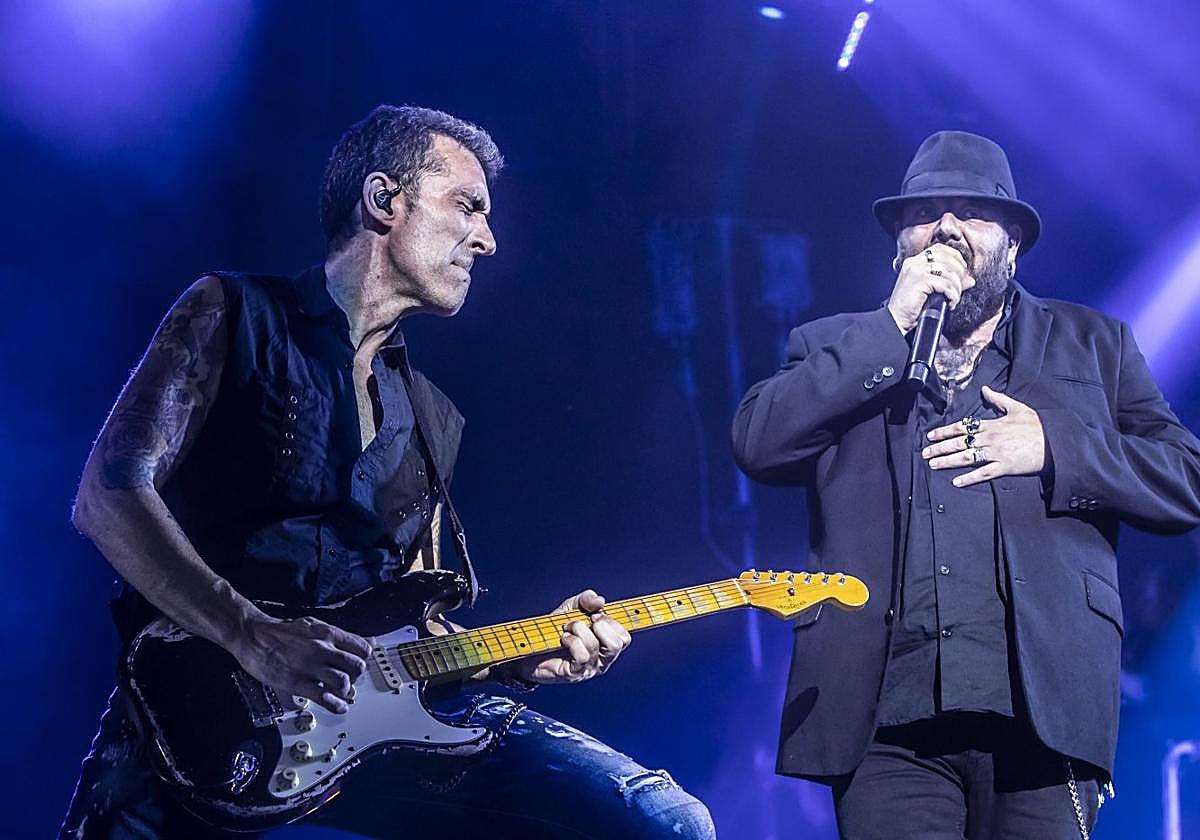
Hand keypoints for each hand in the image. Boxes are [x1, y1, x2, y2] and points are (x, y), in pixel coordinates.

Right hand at [231, 613, 372, 713]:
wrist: (253, 636)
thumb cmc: (282, 632)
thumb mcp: (316, 625)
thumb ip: (343, 635)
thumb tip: (369, 641)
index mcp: (328, 634)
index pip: (362, 648)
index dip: (364, 659)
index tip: (359, 664)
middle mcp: (322, 648)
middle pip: (357, 666)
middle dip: (356, 676)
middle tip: (349, 679)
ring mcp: (309, 666)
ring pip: (343, 682)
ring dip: (345, 691)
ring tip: (339, 692)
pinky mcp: (296, 682)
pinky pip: (323, 697)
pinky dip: (335, 705)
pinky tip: (338, 707)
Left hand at [512, 590, 630, 684]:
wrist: (529, 646)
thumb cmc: (553, 630)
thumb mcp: (571, 609)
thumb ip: (586, 600)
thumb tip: (600, 601)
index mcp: (605, 645)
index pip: (624, 637)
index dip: (612, 622)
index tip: (595, 614)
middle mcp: (601, 660)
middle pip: (617, 644)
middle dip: (599, 626)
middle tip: (584, 622)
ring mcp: (588, 668)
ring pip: (596, 647)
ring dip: (579, 630)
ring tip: (567, 629)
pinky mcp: (574, 673)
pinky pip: (582, 656)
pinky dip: (572, 641)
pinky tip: (563, 639)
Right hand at [887, 243, 974, 332]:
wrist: (896, 320)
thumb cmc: (911, 308)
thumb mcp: (932, 292)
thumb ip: (950, 282)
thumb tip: (971, 280)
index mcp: (915, 262)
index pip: (940, 249)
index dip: (955, 256)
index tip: (962, 271)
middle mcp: (915, 263)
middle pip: (947, 257)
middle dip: (959, 273)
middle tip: (959, 288)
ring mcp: (917, 270)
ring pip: (949, 272)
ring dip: (957, 288)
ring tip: (953, 299)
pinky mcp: (920, 281)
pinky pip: (946, 284)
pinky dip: (952, 295)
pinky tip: (950, 304)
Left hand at [922, 385, 1045, 487]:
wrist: (1055, 442)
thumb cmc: (1037, 426)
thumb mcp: (1017, 407)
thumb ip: (998, 399)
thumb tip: (985, 389)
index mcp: (991, 424)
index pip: (961, 427)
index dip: (944, 431)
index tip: (931, 436)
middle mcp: (990, 438)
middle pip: (959, 443)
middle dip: (940, 448)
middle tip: (925, 453)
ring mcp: (996, 453)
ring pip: (966, 457)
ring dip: (948, 462)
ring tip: (933, 465)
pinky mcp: (1005, 467)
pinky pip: (983, 473)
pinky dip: (969, 478)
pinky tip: (956, 482)